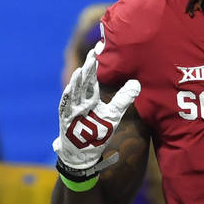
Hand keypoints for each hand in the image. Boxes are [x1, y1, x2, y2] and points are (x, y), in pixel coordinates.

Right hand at [52, 50, 140, 174]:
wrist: (85, 153)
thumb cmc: (97, 132)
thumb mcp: (114, 114)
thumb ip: (123, 98)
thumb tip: (136, 83)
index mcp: (90, 98)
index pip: (92, 79)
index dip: (94, 66)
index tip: (97, 50)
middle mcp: (81, 101)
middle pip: (84, 83)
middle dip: (87, 70)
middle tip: (92, 54)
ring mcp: (72, 110)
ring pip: (74, 93)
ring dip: (77, 82)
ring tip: (81, 70)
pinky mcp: (66, 120)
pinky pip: (67, 107)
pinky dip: (69, 97)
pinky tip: (71, 88)